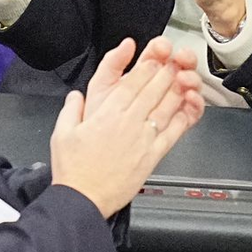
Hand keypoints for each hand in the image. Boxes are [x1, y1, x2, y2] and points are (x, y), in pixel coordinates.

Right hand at [50, 49, 203, 217]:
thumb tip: (76, 96)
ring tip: (185, 76)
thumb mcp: (62, 130)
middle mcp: (129, 123)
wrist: (85, 197)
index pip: (131, 82)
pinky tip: (189, 108)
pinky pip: (173, 133)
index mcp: (106, 113)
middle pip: (153, 90)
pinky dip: (184, 119)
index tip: (154, 54)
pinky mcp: (153, 156)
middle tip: (174, 58)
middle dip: (165, 72)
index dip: (146, 66)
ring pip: (166, 107)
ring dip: (177, 90)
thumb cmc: (73, 167)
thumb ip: (71, 108)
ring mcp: (144, 139)